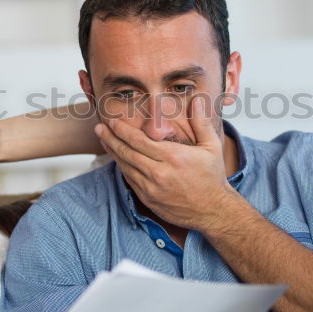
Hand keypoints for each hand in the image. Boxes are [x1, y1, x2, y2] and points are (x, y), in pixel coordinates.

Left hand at [95, 96, 232, 230]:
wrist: (212, 211)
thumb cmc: (212, 177)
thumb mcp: (212, 147)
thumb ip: (201, 123)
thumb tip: (196, 101)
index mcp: (172, 157)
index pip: (138, 140)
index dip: (122, 130)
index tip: (112, 121)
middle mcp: (159, 173)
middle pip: (126, 152)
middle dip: (110, 138)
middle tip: (100, 128)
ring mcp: (151, 188)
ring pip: (125, 167)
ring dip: (112, 152)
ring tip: (104, 140)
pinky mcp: (148, 199)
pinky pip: (130, 181)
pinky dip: (122, 168)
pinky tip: (118, 159)